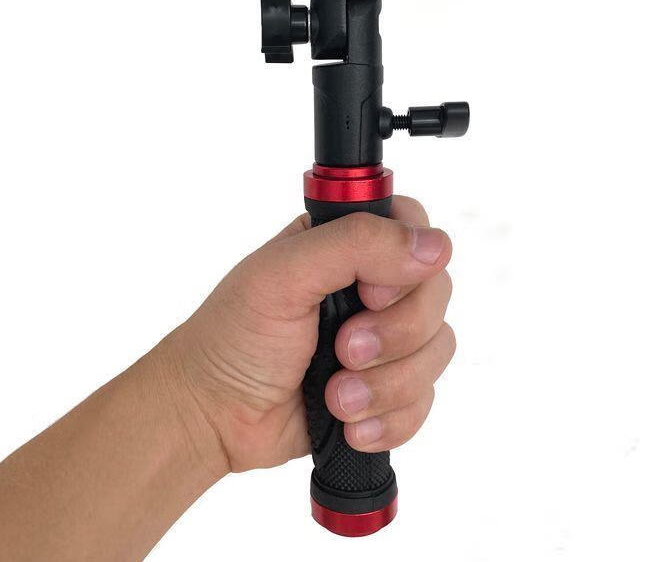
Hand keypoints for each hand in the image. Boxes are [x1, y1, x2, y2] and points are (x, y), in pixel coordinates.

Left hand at [160, 196, 454, 473]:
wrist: (214, 416)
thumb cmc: (234, 336)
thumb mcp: (283, 273)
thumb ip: (356, 244)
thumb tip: (432, 246)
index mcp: (347, 243)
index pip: (416, 229)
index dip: (407, 264)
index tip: (369, 294)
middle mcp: (373, 284)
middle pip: (437, 293)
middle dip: (394, 335)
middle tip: (344, 350)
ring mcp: (385, 338)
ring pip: (437, 350)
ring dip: (386, 384)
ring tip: (336, 397)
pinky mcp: (388, 389)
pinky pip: (425, 400)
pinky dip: (389, 418)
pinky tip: (349, 422)